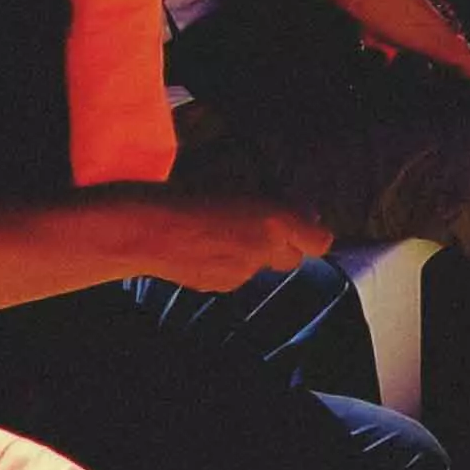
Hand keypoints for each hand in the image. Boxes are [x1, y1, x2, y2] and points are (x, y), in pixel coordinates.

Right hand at [137, 196, 335, 291]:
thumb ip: (275, 202)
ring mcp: (243, 273)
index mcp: (275, 220)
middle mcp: (265, 251)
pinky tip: (205, 247)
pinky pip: (236, 275)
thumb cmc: (190, 194)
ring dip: (253, 253)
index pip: (320, 242)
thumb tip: (302, 212)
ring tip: (223, 232)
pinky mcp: (221, 286)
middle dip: (284, 245)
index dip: (313, 232)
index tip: (304, 221)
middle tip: (264, 225)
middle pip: (293, 259)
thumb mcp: (239, 183)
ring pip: (261, 266)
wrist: (149, 229)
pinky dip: (229, 263)